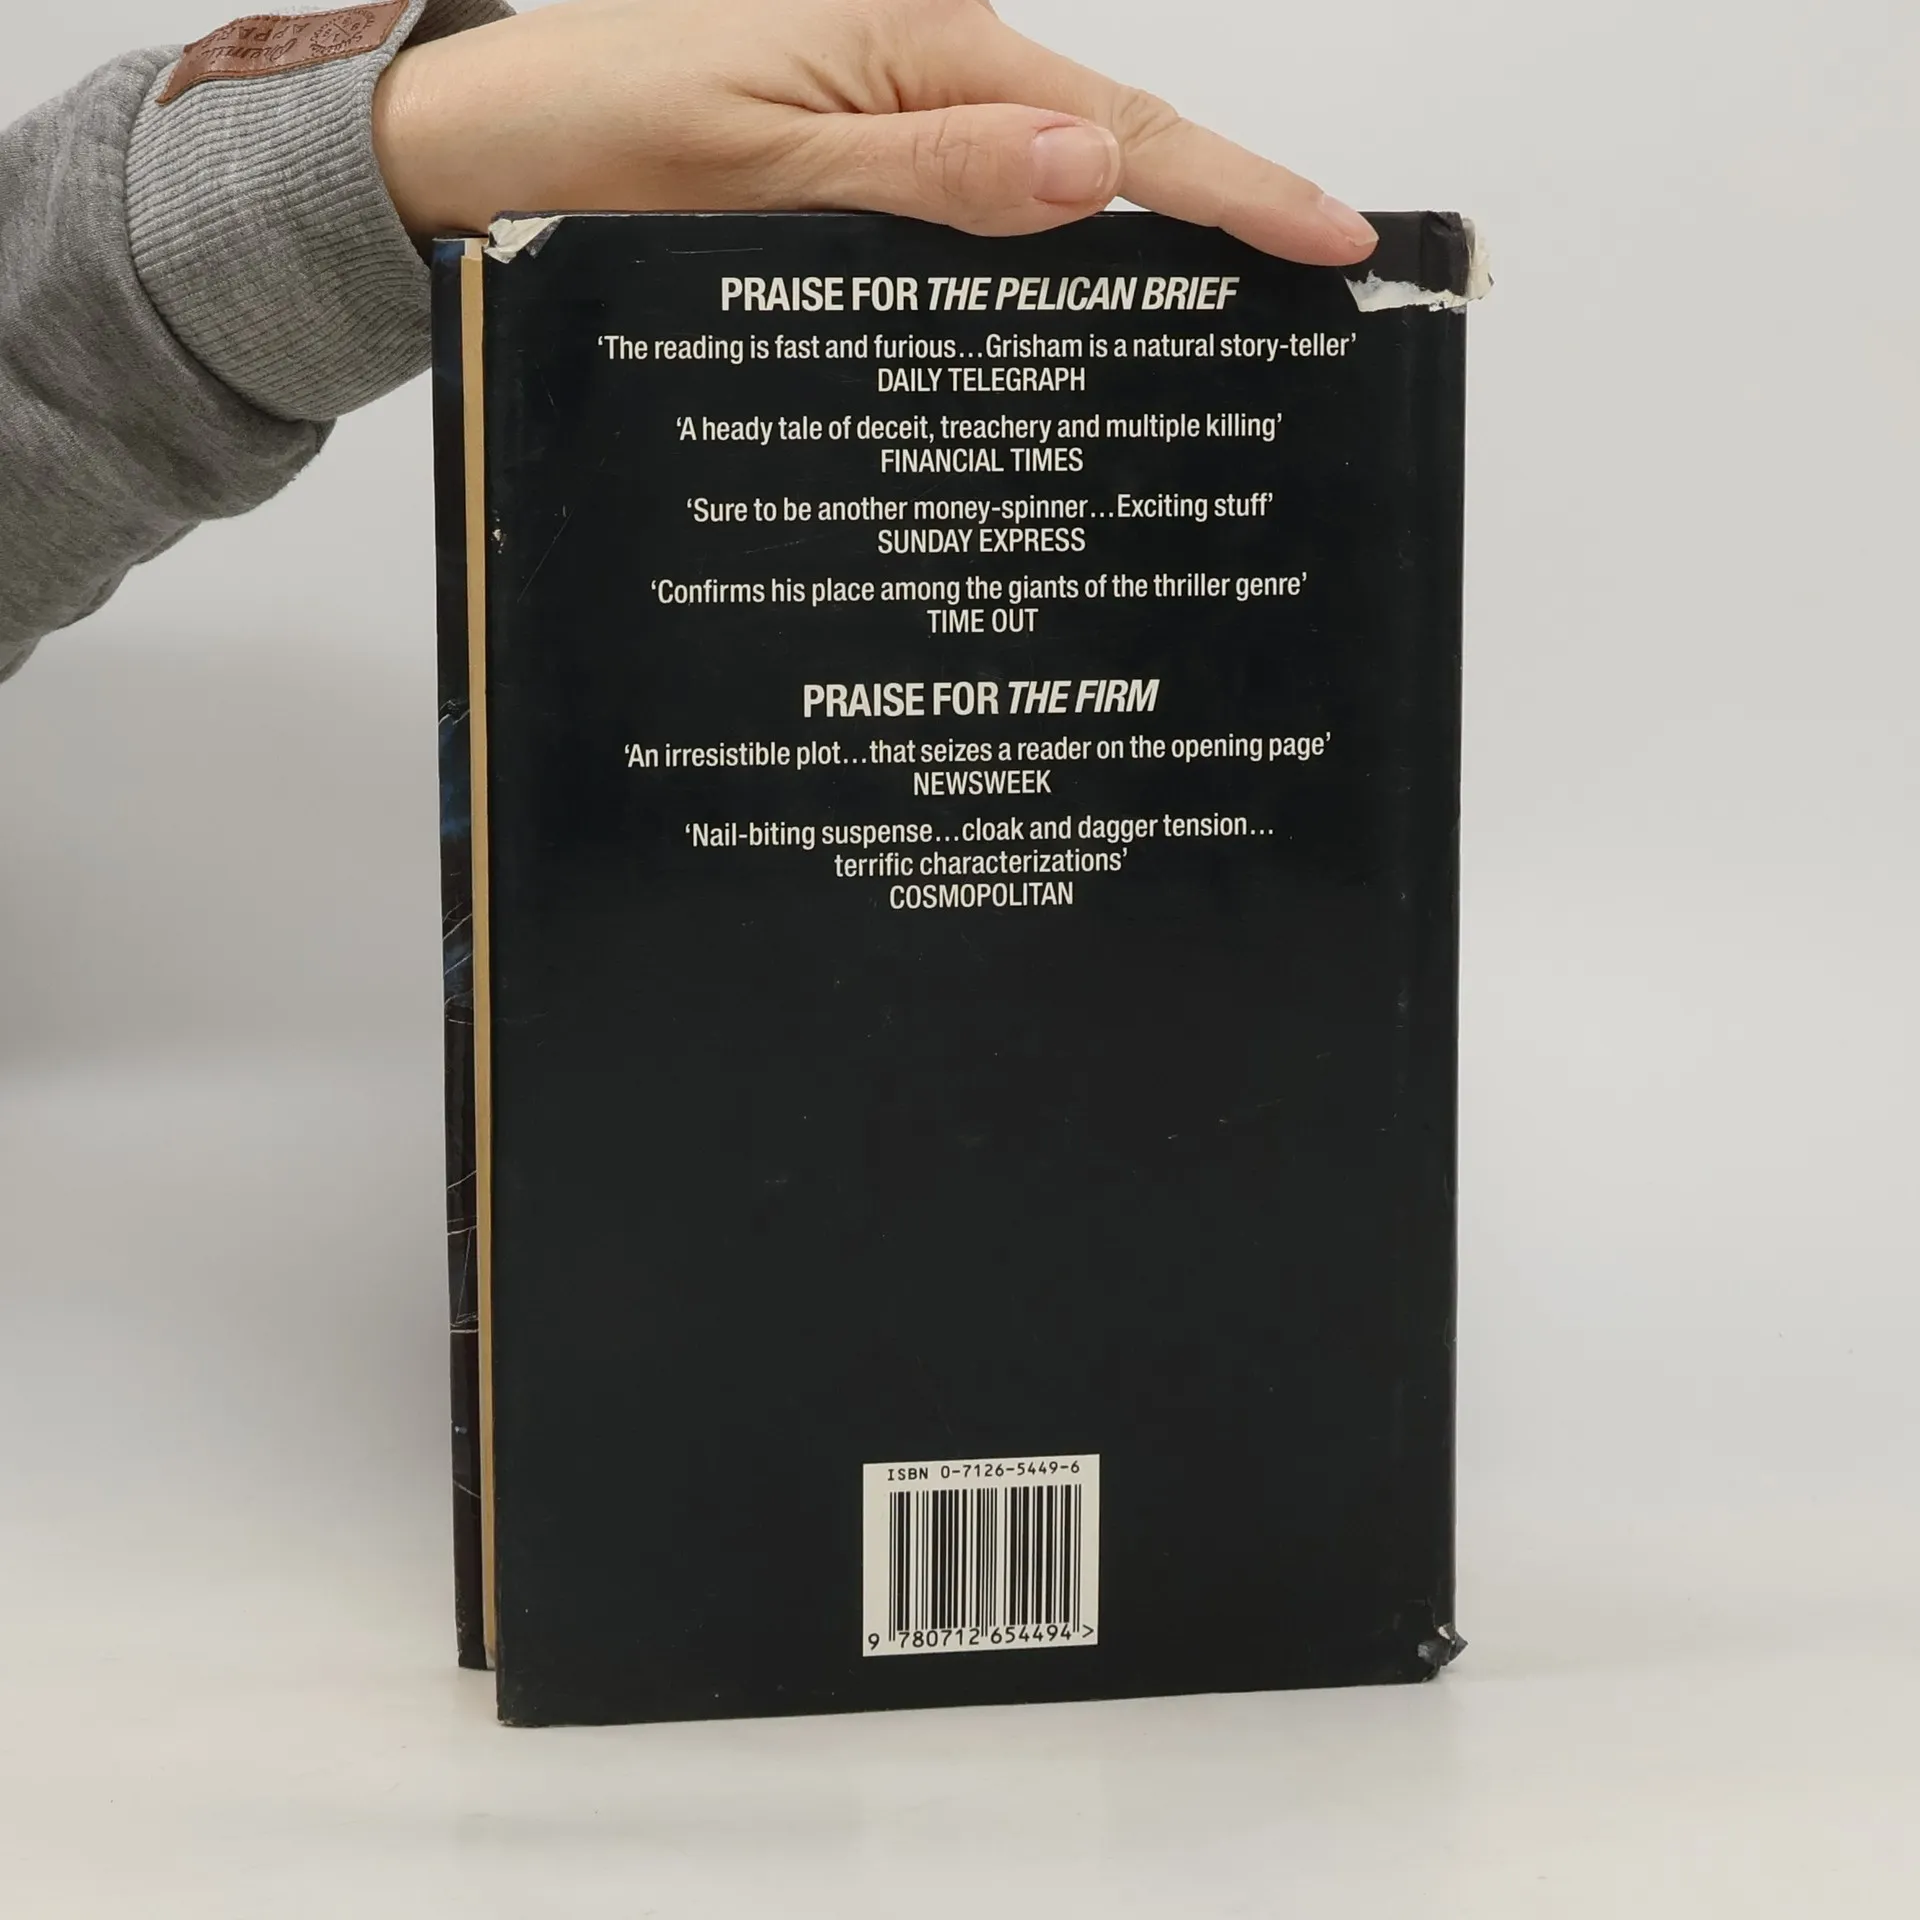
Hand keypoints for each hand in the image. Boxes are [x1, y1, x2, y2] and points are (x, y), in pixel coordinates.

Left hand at [372, 0, 1375, 263]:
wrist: (494, 136)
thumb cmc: (604, 145)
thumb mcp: (767, 170)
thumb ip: (930, 172)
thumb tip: (1086, 168)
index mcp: (920, 48)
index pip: (1117, 132)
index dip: (1235, 186)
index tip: (1333, 237)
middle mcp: (926, 54)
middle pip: (1108, 138)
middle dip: (1218, 204)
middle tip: (1315, 285)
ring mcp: (899, 86)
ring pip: (1054, 162)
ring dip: (1140, 224)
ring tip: (1232, 295)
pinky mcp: (867, 121)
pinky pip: (988, 173)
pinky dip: (1050, 225)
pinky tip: (1082, 273)